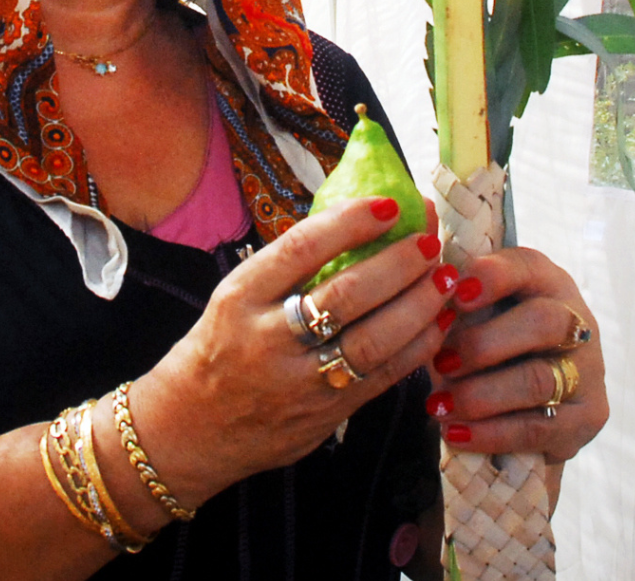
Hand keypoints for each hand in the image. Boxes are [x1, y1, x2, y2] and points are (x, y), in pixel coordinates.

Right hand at [130, 196, 453, 509]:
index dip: (349, 224)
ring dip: (417, 307)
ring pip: (371, 341)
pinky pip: (381, 378)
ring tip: (443, 280)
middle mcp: (267, 339)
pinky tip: (436, 324)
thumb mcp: (235, 298)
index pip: (300, 250)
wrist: (191, 429)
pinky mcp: (324, 415)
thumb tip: (358, 220)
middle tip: (428, 244)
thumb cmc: (221, 348)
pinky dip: (416, 347)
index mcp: (240, 298)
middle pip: (345, 296)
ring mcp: (298, 382)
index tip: (388, 205)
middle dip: (397, 266)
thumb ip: (287, 269)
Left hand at [422, 247, 607, 464]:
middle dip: (483, 344)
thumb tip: (420, 302)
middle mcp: (577, 321)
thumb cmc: (490, 345)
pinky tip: (455, 433)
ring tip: (439, 405)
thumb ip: (455, 304)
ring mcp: (589, 370)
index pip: (526, 267)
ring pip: (537, 380)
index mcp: (546, 282)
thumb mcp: (476, 316)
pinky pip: (537, 428)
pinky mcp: (588, 417)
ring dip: (480, 394)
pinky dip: (490, 432)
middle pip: (542, 322)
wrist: (526, 405)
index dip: (491, 278)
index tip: (454, 294)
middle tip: (441, 362)